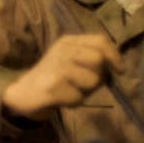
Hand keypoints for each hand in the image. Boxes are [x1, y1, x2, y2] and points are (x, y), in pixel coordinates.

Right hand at [2, 34, 123, 121]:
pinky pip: (78, 98)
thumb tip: (112, 67)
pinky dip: (74, 102)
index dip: (114, 55)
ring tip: (71, 90)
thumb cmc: (54, 77)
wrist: (24, 92)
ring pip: (92, 80)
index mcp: (68, 42)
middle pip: (98, 59)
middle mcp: (62, 50)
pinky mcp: (52, 86)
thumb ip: (92, 59)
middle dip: (98, 76)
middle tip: (85, 83)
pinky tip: (61, 98)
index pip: (100, 40)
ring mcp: (56, 66)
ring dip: (85, 91)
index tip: (119, 70)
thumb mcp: (73, 62)